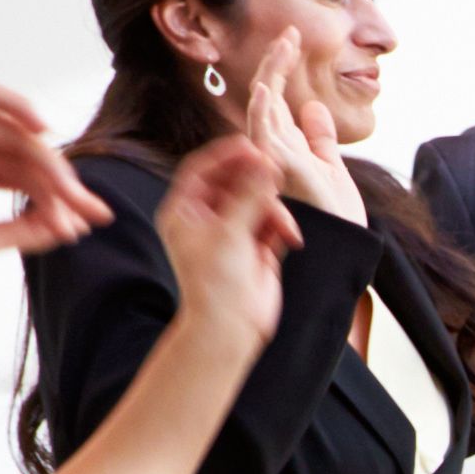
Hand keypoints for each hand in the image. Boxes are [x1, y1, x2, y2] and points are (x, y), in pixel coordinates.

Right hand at [0, 81, 101, 262]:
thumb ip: (26, 229)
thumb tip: (72, 226)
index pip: (24, 179)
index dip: (59, 198)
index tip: (89, 222)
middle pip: (26, 157)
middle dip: (62, 183)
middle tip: (90, 208)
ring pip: (15, 133)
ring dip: (46, 159)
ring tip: (69, 188)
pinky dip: (18, 105)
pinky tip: (43, 129)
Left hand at [147, 136, 296, 351]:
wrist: (230, 328)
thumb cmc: (216, 284)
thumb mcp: (229, 233)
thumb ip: (248, 194)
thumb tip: (263, 160)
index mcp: (184, 211)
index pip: (202, 170)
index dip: (225, 154)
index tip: (250, 144)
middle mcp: (207, 218)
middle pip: (233, 182)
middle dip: (256, 180)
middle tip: (276, 172)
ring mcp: (233, 232)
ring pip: (258, 201)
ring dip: (274, 209)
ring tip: (283, 223)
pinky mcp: (257, 246)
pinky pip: (273, 222)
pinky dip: (283, 226)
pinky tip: (290, 238)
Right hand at [241, 32, 362, 224]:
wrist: (340, 255)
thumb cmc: (334, 222)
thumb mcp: (332, 171)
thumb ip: (320, 140)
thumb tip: (313, 107)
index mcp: (286, 148)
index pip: (279, 99)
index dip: (282, 66)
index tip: (293, 38)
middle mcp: (273, 152)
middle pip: (268, 97)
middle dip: (277, 62)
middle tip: (291, 32)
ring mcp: (271, 161)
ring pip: (263, 109)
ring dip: (272, 76)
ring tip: (283, 46)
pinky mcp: (276, 173)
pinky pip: (263, 138)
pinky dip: (263, 112)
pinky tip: (269, 88)